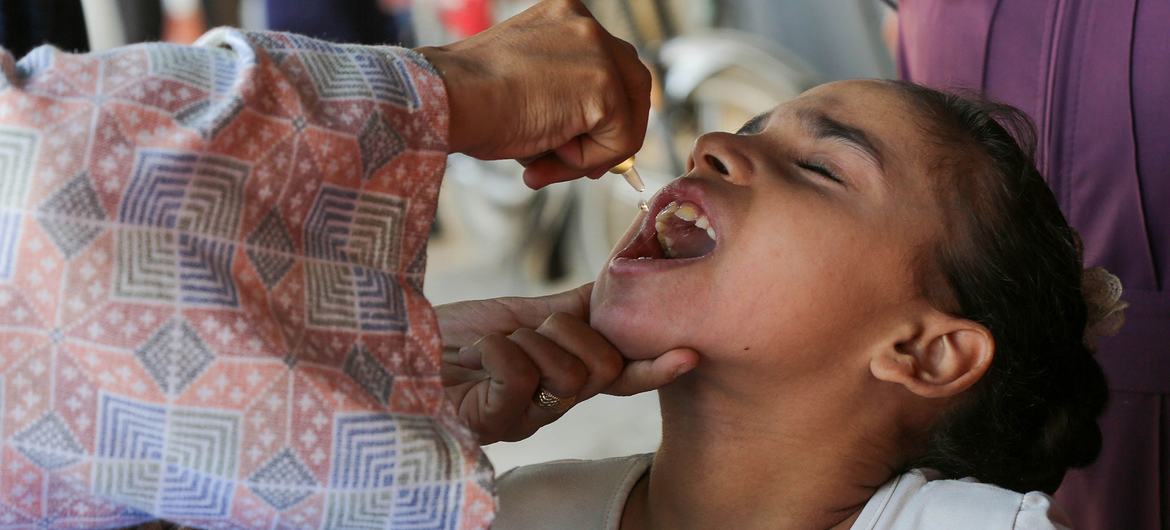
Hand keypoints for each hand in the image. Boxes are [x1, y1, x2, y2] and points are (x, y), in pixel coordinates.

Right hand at [415, 0, 651, 188]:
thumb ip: (561, 100)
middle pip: (633, 84)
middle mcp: (586, 24)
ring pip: (628, 117)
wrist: (448, 99)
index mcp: (564, 17)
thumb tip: (586, 141)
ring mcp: (599, 52)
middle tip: (577, 166)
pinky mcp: (604, 88)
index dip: (600, 114)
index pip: (608, 66)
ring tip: (545, 162)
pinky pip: (619, 141)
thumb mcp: (524, 87)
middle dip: (612, 133)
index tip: (569, 147)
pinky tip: (547, 155)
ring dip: (594, 152)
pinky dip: (587, 161)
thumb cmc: (467, 100)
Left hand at [437, 284, 697, 443]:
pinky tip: (477, 352)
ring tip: (488, 347)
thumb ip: (572, 309)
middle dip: (565, 330)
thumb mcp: (519, 316)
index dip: (655, 367)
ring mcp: (523, 416)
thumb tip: (619, 285)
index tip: (689, 354)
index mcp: (565, 376)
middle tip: (522, 331)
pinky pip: (522, 377)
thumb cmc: (452, 339)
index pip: (623, 375)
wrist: (389, 352)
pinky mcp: (491, 421)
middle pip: (601, 367)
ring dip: (525, 340)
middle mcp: (552, 403)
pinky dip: (500, 350)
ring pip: (568, 371)